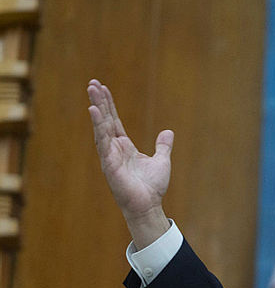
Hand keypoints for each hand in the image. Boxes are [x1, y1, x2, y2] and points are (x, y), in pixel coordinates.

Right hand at [87, 79, 172, 247]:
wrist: (148, 205)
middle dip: (99, 101)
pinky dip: (98, 126)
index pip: (114, 121)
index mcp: (125, 147)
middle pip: (105, 120)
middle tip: (92, 83)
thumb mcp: (162, 161)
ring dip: (97, 108)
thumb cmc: (152, 187)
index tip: (103, 88)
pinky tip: (94, 111)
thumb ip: (163, 146)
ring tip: (92, 90)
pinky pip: (102, 141)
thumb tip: (168, 132)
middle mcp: (114, 148)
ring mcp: (110, 155)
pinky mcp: (108, 163)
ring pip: (101, 127)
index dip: (109, 105)